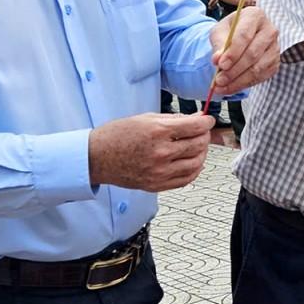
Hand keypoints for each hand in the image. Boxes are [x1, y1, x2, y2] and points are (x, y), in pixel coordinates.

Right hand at [89, 112, 214, 191]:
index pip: (195, 126)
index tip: (207, 120)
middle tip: (202, 132)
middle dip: (204, 135)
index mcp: (157, 132)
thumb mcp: (145, 119)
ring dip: (202, 153)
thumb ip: (173, 119)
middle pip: (198, 144)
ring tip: (197, 147)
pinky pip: (186, 179)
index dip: (206, 122)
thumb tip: (195, 119)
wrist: (96, 158)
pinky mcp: (156, 184)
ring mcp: (159, 171)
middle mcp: (160, 153)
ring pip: (196, 163)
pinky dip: (195, 170)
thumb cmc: (116, 136)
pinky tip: (192, 163)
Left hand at [209, 6, 279, 95]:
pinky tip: (230, 87)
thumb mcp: (219, 31)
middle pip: (252, 54)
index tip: (220, 64)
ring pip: (257, 68)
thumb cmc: (230, 31)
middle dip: (234, 70)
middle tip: (218, 80)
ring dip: (238, 80)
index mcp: (255, 16)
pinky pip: (260, 77)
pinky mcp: (275, 63)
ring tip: (221, 86)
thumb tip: (217, 59)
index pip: (244, 36)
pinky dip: (244, 84)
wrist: (242, 36)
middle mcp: (270, 30)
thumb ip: (218, 44)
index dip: (232, 52)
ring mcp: (275, 48)